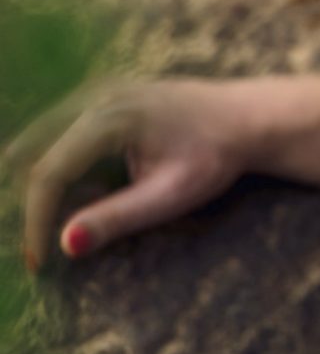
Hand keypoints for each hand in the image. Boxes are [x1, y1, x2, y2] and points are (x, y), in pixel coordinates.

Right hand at [1, 78, 249, 272]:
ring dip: (44, 185)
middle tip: (39, 251)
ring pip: (47, 141)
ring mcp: (102, 91)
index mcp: (110, 119)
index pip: (50, 174)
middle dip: (35, 206)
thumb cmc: (217, 155)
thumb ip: (118, 217)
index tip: (39, 262)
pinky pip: (64, 131)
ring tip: (49, 228)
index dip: (37, 221)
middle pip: (40, 156)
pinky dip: (58, 163)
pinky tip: (72, 195)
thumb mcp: (171, 193)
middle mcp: (98, 97)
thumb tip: (66, 244)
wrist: (249, 117)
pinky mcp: (108, 95)